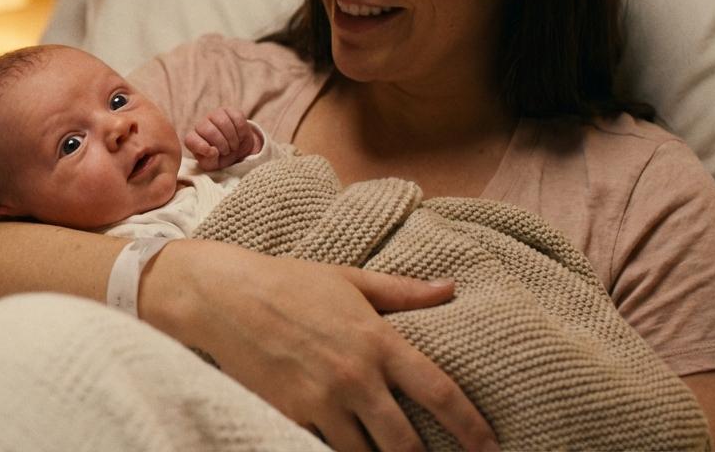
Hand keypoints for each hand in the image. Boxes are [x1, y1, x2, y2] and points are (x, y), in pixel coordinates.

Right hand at [141, 241, 497, 451]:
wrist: (224, 297)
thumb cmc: (288, 282)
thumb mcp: (349, 279)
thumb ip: (403, 292)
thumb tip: (450, 289)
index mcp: (378, 340)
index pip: (439, 391)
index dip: (471, 426)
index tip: (490, 448)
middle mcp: (356, 377)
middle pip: (405, 443)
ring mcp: (322, 401)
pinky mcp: (291, 416)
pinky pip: (324, 449)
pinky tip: (348, 450)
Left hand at [184, 107, 261, 170]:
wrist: (237, 149)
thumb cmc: (221, 158)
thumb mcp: (213, 165)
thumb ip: (209, 161)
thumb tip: (213, 151)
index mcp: (193, 139)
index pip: (190, 140)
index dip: (202, 147)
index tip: (214, 154)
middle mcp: (201, 125)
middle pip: (209, 131)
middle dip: (222, 144)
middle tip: (228, 151)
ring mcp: (214, 115)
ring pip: (223, 122)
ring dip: (232, 138)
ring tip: (234, 146)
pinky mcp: (229, 111)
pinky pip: (236, 117)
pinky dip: (241, 130)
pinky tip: (240, 136)